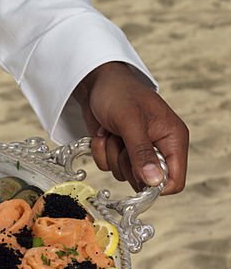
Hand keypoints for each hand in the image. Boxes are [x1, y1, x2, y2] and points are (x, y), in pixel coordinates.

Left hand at [73, 62, 187, 193]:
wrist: (95, 82)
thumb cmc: (119, 93)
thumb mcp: (131, 122)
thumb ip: (142, 153)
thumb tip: (155, 182)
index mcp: (173, 139)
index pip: (175, 180)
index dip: (156, 185)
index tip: (137, 175)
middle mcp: (158, 147)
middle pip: (145, 181)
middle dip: (127, 163)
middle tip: (121, 140)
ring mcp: (137, 150)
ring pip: (123, 173)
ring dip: (111, 154)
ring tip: (112, 131)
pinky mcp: (119, 150)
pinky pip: (107, 166)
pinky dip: (100, 151)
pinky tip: (103, 132)